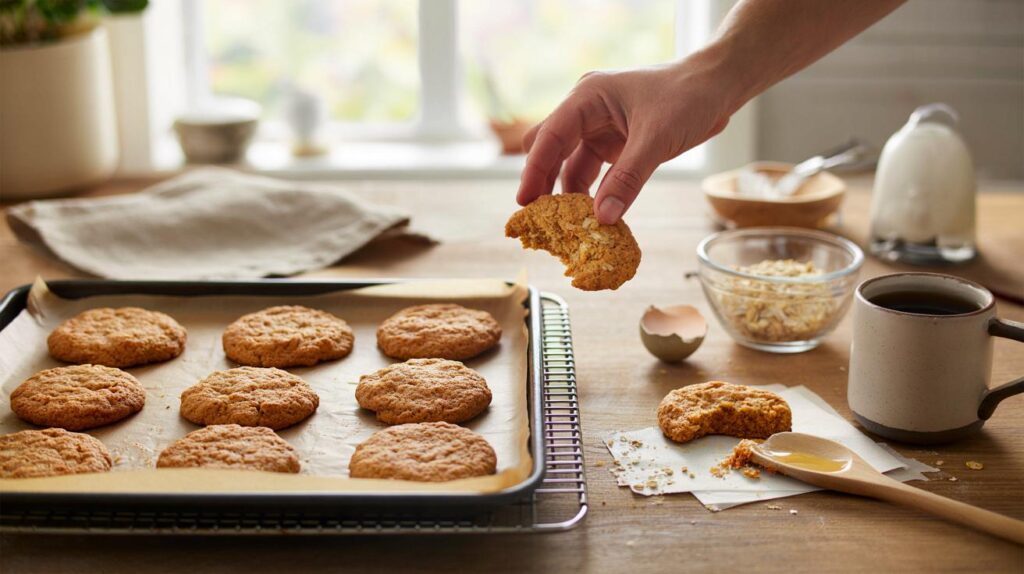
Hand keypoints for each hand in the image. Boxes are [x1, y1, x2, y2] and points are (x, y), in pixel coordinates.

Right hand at [516, 59, 732, 223]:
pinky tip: (591, 216)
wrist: (718, 86)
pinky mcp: (613, 144)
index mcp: (588, 97)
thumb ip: (627, 180)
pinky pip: (592, 172)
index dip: (534, 170)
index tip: (525, 202)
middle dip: (543, 181)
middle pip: (549, 148)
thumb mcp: (657, 139)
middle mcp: (586, 110)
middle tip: (540, 216)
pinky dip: (590, 194)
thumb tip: (601, 219)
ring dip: (568, 193)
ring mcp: (598, 127)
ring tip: (566, 225)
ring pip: (569, 164)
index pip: (550, 136)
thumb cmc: (688, 97)